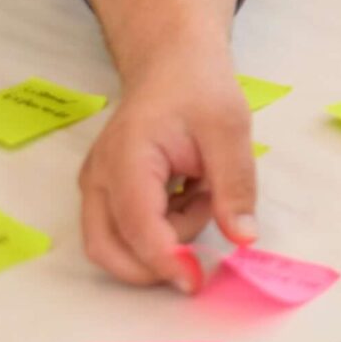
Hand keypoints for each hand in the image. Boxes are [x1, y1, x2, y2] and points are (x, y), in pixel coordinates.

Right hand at [78, 42, 255, 289]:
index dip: (165, 260)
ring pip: (117, 243)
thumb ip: (235, 184)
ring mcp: (97, 187)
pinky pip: (126, 229)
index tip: (197, 280)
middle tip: (204, 238)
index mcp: (127, 158)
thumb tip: (243, 238)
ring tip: (202, 189)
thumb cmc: (199, 87)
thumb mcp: (230, 129)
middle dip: (155, 261)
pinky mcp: (107, 193)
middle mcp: (99, 178)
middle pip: (108, 248)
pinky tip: (189, 190)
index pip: (137, 226)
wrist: (173, 62)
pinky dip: (162, 226)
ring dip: (165, 236)